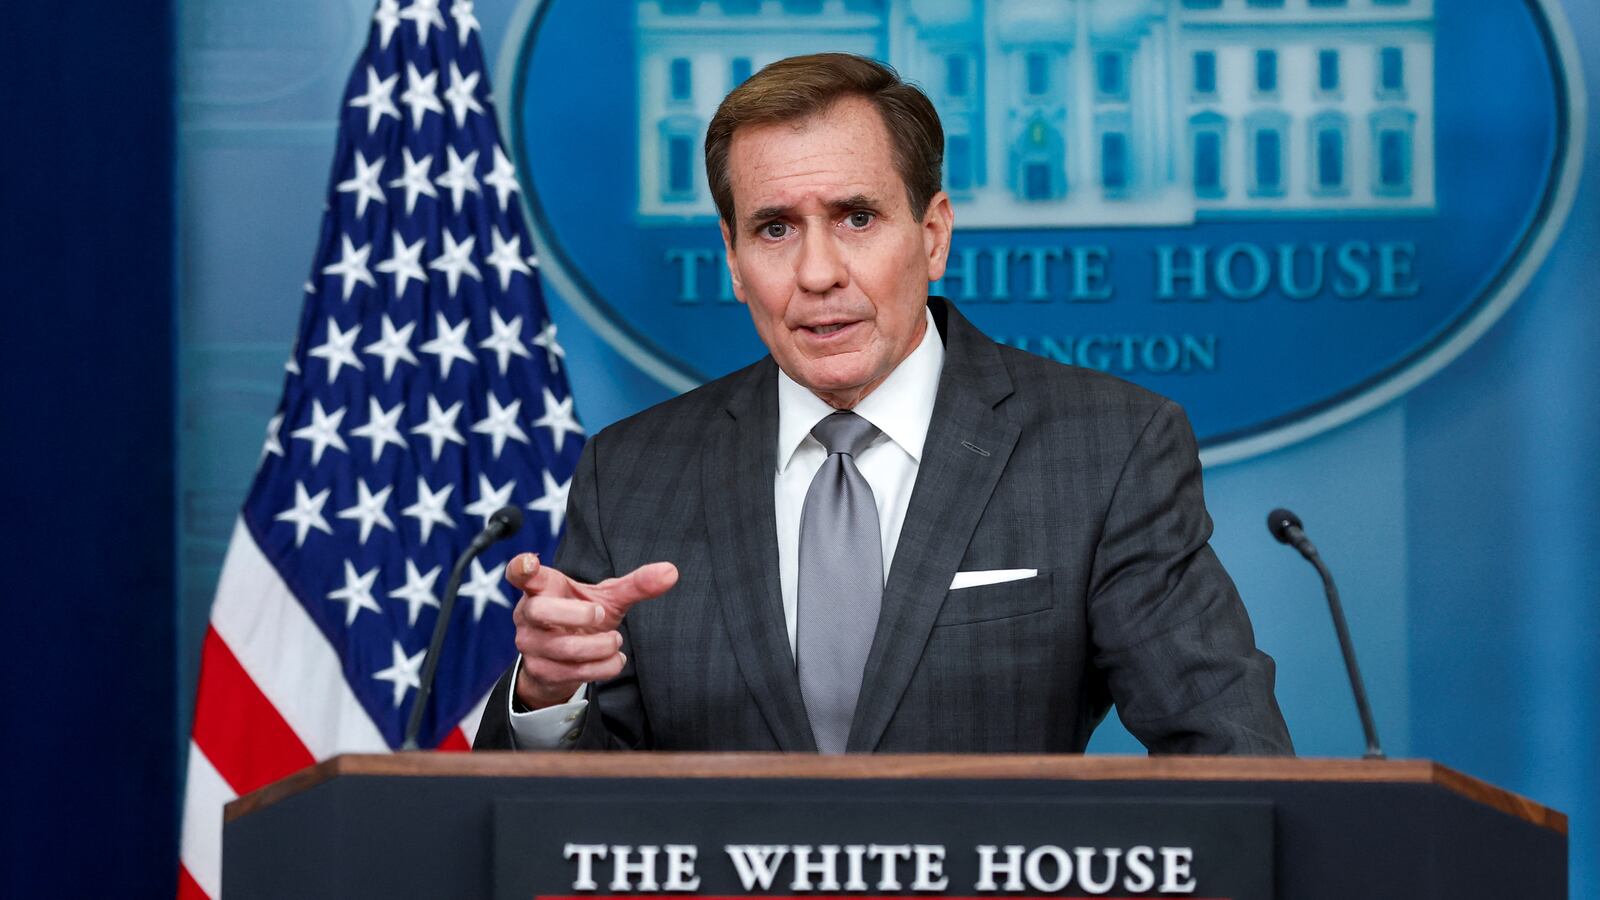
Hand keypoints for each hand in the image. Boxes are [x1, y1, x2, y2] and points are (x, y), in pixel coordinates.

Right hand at [505, 553, 678, 709]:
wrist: (565, 660)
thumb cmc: (582, 617)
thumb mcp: (608, 598)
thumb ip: (637, 584)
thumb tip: (671, 571)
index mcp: (541, 588)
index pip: (520, 573)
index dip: (522, 567)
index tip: (530, 564)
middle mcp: (528, 615)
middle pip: (539, 611)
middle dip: (575, 615)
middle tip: (600, 615)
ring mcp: (531, 645)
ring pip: (562, 647)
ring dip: (599, 646)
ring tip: (615, 640)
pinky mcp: (541, 671)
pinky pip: (573, 671)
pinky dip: (603, 667)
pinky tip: (614, 659)